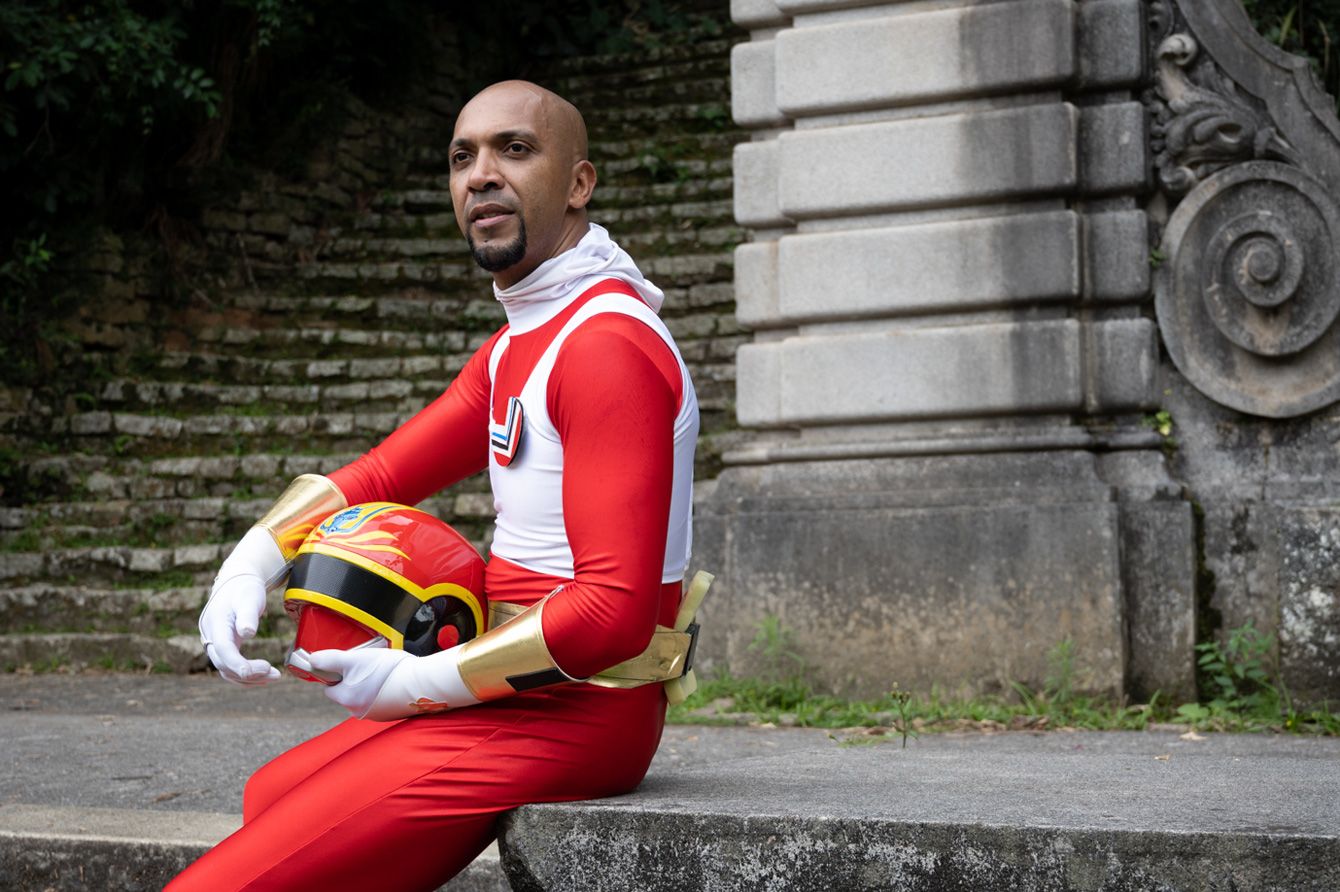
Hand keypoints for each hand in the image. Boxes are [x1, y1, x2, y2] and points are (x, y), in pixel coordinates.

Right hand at [198, 527, 284, 684]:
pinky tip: (263, 674)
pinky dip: (245, 673)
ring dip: (249, 677)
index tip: (265, 668)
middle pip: (224, 665)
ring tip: (274, 676)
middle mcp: (210, 637)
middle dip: (249, 674)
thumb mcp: (249, 598)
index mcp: (215, 625)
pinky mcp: (222, 646)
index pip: (224, 651)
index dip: (241, 665)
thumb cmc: (245, 589)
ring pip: (226, 669)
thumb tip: (247, 634)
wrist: (236, 583)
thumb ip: (248, 616)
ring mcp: (214, 643)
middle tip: (275, 674)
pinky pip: (230, 666)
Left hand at [303, 646, 414, 719]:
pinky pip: (381, 701)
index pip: (329, 688)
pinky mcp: (392, 714)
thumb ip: (330, 659)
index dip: (336, 674)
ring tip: (385, 672)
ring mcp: (377, 715)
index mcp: (347, 699)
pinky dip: (385, 691)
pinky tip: (395, 681)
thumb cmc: (387, 669)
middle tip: (369, 665)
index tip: (348, 664)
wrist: (422, 682)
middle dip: (355, 679)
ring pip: (365, 697)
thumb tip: (311, 660)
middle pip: (348, 693)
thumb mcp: (354, 658)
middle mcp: (359, 712)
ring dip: (370, 685)